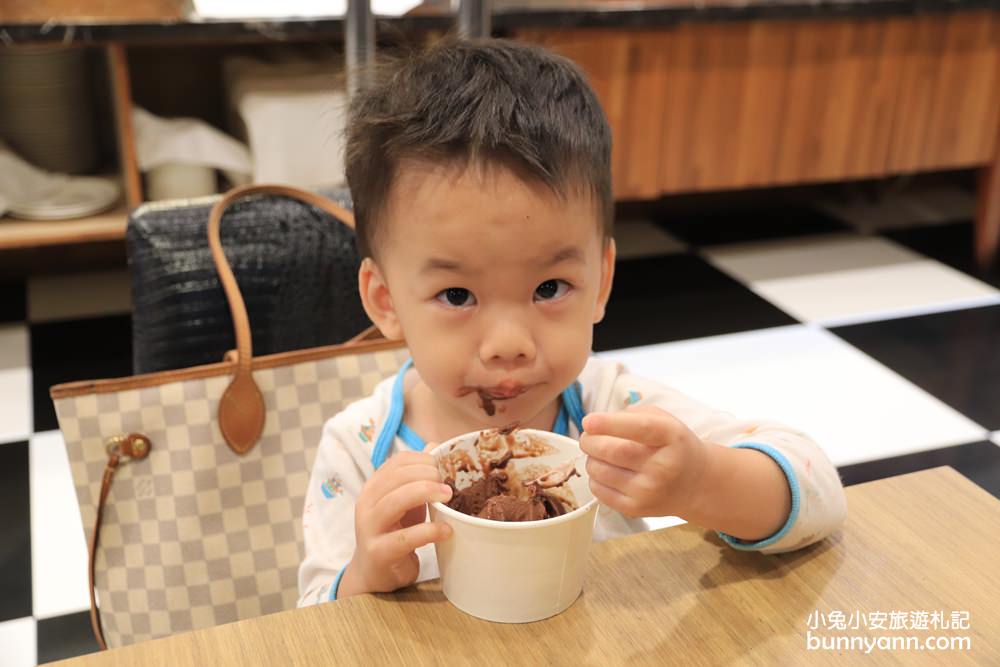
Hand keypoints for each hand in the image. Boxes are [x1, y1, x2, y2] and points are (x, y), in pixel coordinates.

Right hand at [339, 451, 452, 596]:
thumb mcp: (406, 501)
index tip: (444, 469)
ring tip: (449, 498)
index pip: (398, 462)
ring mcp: (370, 528)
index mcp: (374, 486)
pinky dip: (429, 531)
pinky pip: (405, 537)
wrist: (373, 573)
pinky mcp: (379, 552)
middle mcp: (367, 503)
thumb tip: (436, 447)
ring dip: (426, 493)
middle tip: (450, 485)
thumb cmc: (394, 531)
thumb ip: (417, 477)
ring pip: (396, 501)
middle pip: (397, 477)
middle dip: (427, 475)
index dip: (424, 460)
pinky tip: (447, 530)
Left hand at [580, 405, 712, 518]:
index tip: (588, 421)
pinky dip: (594, 478)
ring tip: (600, 454)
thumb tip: (597, 425)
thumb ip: (632, 416)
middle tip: (587, 437)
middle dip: (590, 441)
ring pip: (600, 471)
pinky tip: (606, 471)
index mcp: (670, 437)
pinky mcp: (635, 509)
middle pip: (613, 451)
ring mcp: (649, 491)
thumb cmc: (674, 447)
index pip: (640, 429)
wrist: (696, 484)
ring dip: (591, 459)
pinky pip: (599, 491)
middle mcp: (662, 466)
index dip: (610, 424)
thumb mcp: (664, 420)